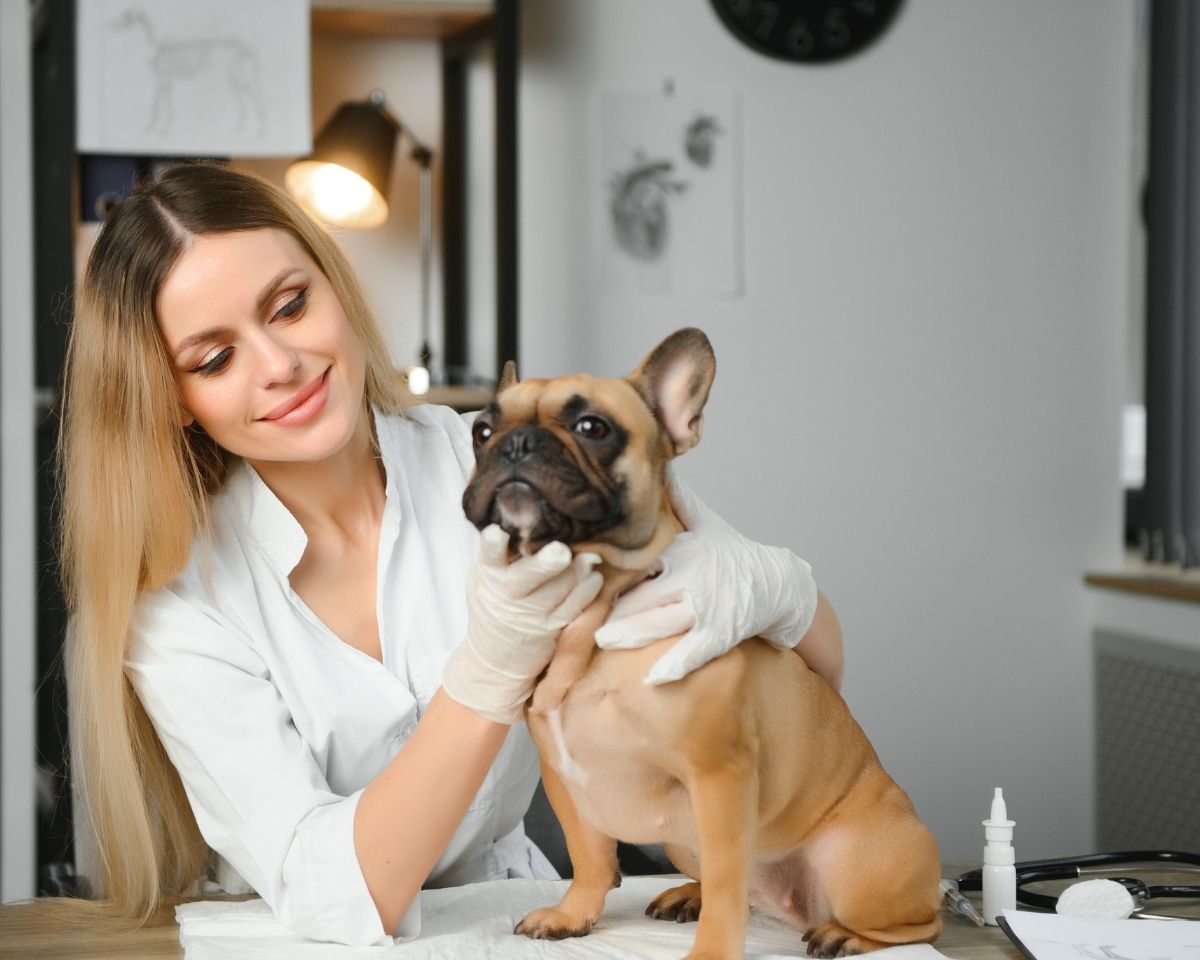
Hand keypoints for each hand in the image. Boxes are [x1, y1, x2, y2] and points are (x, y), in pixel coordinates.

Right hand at [442, 525, 602, 722]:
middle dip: (544, 564)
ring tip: (590, 557)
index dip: (492, 544)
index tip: (497, 533)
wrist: (494, 658)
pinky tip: (594, 578)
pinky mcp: (552, 628)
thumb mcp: (484, 579)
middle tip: (561, 551)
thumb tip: (530, 518)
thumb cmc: (493, 604)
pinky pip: (573, 608)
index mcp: (489, 575)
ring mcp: (531, 614)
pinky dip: (587, 591)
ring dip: (577, 572)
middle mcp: (509, 594)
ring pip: (558, 590)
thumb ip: (502, 555)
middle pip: (527, 576)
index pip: (489, 556)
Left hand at [593, 470, 817, 684]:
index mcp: (683, 552)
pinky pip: (694, 651)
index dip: (609, 568)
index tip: (579, 570)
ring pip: (662, 622)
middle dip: (612, 606)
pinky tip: (651, 678)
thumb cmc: (734, 554)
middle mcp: (692, 578)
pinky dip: (674, 664)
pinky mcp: (721, 633)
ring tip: (603, 639)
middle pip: (643, 594)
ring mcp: (706, 608)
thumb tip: (662, 464)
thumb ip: (680, 499)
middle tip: (577, 613)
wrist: (779, 583)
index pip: (640, 561)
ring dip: (632, 633)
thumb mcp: (708, 523)